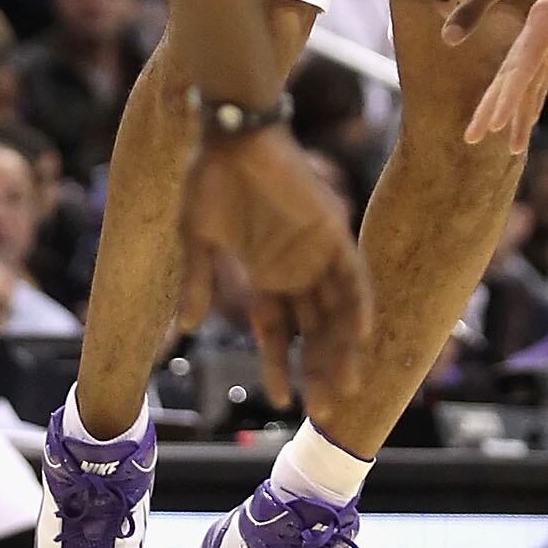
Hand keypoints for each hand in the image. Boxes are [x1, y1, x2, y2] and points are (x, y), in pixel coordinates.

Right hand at [179, 122, 370, 408]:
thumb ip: (199, 282)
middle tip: (323, 414)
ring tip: (344, 391)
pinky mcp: (332, 229)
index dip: (279, 368)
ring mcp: (317, 251)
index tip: (282, 404)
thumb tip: (188, 329)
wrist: (232, 133)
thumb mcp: (198, 240)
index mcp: (267, 273)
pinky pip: (352, 273)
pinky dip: (357, 302)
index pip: (277, 333)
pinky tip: (360, 334)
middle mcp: (297, 269)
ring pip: (337, 312)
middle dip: (317, 372)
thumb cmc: (210, 179)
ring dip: (342, 350)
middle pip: (313, 332)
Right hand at [464, 0, 547, 152]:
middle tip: (472, 137)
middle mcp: (539, 28)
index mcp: (543, 19)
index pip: (520, 67)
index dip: (506, 98)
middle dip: (491, 107)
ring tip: (507, 144)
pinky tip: (529, 118)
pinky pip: (541, 75)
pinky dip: (534, 97)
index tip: (493, 127)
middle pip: (510, 75)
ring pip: (524, 78)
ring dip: (513, 110)